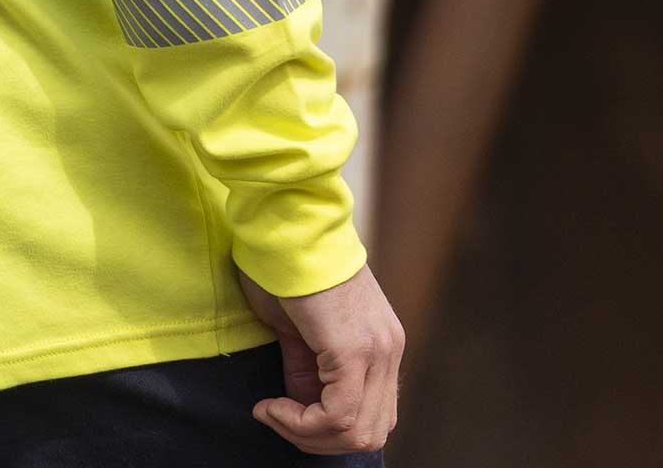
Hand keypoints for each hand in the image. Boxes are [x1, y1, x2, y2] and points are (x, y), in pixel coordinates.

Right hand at [236, 261, 403, 455]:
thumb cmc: (280, 263)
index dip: (325, 428)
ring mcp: (377, 351)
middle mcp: (389, 350)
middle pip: (369, 433)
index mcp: (382, 343)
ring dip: (307, 435)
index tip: (279, 410)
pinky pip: (338, 415)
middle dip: (317, 440)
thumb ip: (305, 366)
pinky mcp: (355, 350)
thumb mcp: (294, 326)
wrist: (282, 222)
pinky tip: (273, 406)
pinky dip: (301, 423)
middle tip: (277, 420)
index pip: (371, 414)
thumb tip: (300, 403)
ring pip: (357, 432)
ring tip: (273, 413)